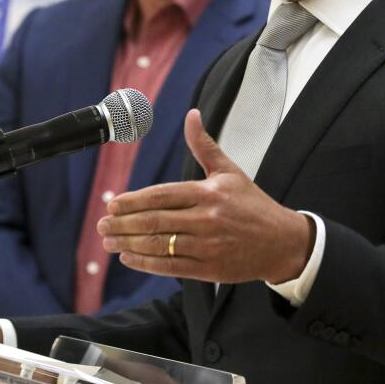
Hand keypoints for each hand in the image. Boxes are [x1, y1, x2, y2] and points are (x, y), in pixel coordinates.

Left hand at [98, 109, 314, 283]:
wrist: (283, 242)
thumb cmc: (253, 204)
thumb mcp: (230, 171)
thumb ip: (204, 145)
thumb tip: (192, 114)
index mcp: (208, 193)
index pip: (162, 195)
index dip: (133, 200)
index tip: (112, 204)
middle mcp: (206, 219)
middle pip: (155, 221)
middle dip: (123, 224)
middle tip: (101, 225)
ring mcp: (208, 246)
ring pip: (160, 245)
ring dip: (129, 244)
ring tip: (109, 242)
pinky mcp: (210, 269)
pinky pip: (171, 267)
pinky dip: (147, 263)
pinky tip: (129, 258)